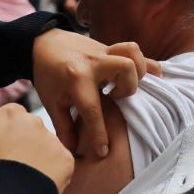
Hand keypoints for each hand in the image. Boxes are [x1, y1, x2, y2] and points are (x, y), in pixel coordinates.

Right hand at [0, 79, 72, 193]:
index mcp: (12, 112)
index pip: (11, 120)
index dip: (3, 137)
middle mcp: (36, 121)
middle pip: (30, 132)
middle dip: (23, 145)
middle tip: (9, 166)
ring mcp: (52, 140)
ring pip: (46, 147)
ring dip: (38, 158)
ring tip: (22, 177)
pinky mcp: (66, 160)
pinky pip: (60, 164)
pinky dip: (51, 172)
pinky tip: (36, 182)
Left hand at [32, 31, 159, 158]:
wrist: (43, 43)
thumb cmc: (48, 75)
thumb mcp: (51, 102)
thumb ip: (63, 126)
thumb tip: (73, 150)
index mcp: (76, 78)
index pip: (93, 110)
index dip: (99, 134)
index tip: (103, 151)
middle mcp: (93, 62)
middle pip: (126, 68)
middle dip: (128, 88)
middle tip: (116, 97)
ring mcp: (103, 51)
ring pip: (132, 53)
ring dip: (137, 71)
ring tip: (126, 85)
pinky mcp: (110, 48)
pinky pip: (134, 50)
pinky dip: (145, 63)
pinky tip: (150, 77)